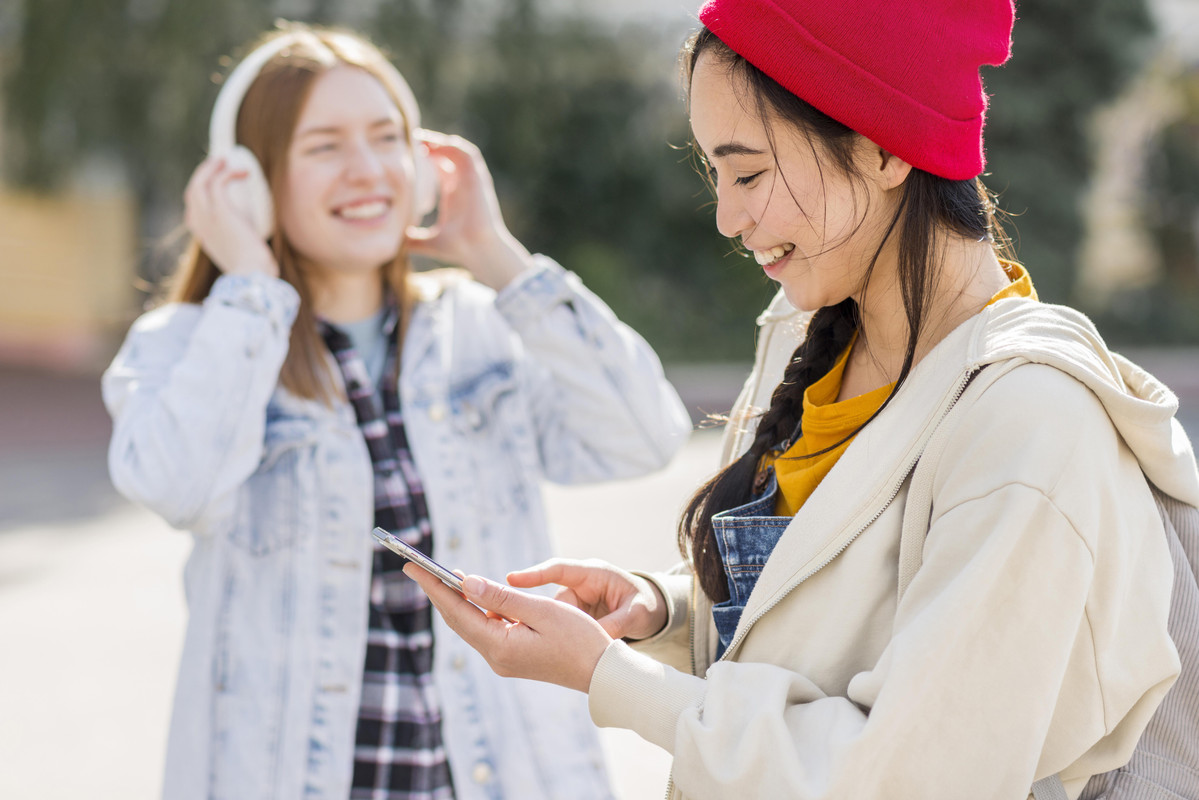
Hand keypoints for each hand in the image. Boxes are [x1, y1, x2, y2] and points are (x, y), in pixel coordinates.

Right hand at [183, 156, 278, 277]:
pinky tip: (244, 172)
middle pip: (193, 192)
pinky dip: (229, 174)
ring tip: (225, 160)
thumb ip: (241, 243)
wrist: (251, 275)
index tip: (214, 185)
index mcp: (203, 237)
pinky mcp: (219, 210)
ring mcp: (207, 217)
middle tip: (218, 165)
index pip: (193, 211)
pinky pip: (218, 183)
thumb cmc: (254, 270)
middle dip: (203, 175)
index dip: (202, 195)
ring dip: (210, 169)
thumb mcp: (243, 254)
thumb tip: (253, 238)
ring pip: (200, 183)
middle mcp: (199, 225)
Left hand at [404, 131, 531, 290]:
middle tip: (412, 141)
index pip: (440, 168)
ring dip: (441, 142)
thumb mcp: (428, 243)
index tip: (408, 154)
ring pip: (458, 150)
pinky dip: (454, 146)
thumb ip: (413, 240)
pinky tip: (437, 145)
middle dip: (431, 145)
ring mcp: (472, 181)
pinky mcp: (479, 179)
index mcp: (452, 195)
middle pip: (448, 155)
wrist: (477, 251)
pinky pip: (469, 154)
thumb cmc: (458, 249)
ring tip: (423, 140)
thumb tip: (396, 243)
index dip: (425, 158)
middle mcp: (463, 184)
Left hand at [404, 564, 611, 692]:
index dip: (434, 586)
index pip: (457, 611)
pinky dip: (478, 610)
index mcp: (500, 646)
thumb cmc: (580, 639)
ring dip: (458, 600)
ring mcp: (503, 660)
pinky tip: (478, 594)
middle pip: (458, 619)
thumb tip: (466, 583)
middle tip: (416, 567)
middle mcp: (496, 657)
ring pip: (471, 625)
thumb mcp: (543, 610)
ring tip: (444, 575)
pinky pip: (487, 629)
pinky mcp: (513, 657)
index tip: (412, 566)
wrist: (603, 673)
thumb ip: (502, 597)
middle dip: (438, 591)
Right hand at [508, 559, 667, 641]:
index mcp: (593, 573)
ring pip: (552, 619)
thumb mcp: (635, 613)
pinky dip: (557, 638)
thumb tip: (596, 640)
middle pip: (551, 602)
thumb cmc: (644, 605)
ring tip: (569, 652)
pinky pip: (558, 626)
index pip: (558, 569)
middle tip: (548, 639)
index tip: (511, 579)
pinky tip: (560, 654)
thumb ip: (615, 624)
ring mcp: (573, 601)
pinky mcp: (571, 616)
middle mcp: (578, 585)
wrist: (648, 610)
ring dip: (556, 634)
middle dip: (544, 619)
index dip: (535, 574)